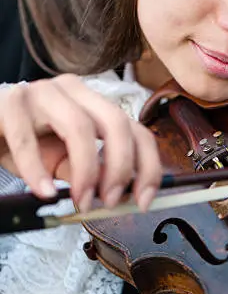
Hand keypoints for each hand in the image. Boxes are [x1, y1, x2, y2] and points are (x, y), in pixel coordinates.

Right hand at [0, 74, 160, 211]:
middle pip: (116, 122)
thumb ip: (91, 172)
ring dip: (86, 170)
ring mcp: (42, 91)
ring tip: (81, 201)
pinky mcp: (10, 102)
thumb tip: (121, 194)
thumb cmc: (22, 143)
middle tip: (109, 202)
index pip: (136, 129)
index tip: (143, 201)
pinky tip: (44, 192)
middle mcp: (73, 91)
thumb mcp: (62, 162)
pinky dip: (37, 170)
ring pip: (79, 125)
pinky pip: (27, 138)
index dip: (147, 166)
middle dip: (120, 167)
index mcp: (93, 103)